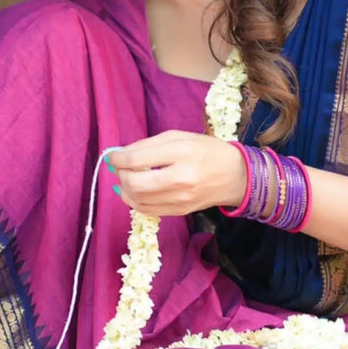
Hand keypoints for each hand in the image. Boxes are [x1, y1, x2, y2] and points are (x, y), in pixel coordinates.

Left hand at [104, 131, 246, 217]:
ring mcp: (181, 198)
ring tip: (127, 178)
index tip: (113, 156)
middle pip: (134, 183)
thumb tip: (120, 155)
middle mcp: (181, 178)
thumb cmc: (206, 150)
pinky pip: (147, 210)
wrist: (235, 175)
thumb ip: (148, 145)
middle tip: (120, 168)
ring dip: (124, 188)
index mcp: (181, 152)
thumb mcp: (179, 137)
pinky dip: (134, 200)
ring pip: (137, 199)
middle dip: (120, 175)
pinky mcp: (180, 211)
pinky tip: (135, 191)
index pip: (138, 159)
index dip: (118, 158)